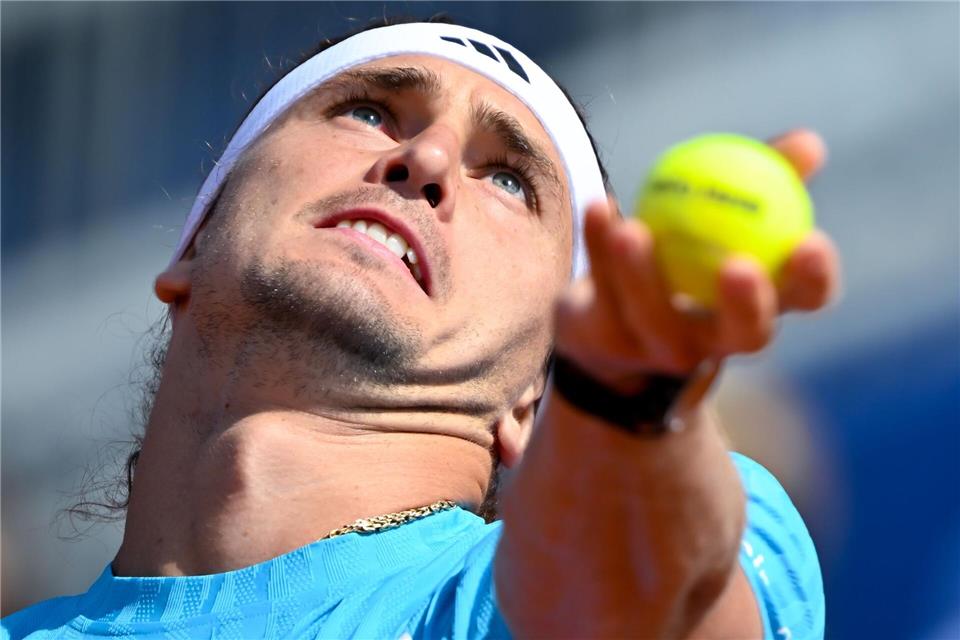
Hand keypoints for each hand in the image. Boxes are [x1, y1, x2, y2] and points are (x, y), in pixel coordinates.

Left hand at [554, 129, 840, 396]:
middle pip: (746, 335)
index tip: (811, 241)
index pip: (805, 301)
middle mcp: (716, 342)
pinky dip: (596, 244)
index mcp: (759, 309)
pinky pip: (601, 289)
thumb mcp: (728, 216)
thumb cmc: (689, 255)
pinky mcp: (606, 340)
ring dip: (641, 272)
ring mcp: (659, 348)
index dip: (814, 279)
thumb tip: (808, 143)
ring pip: (653, 315)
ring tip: (631, 229)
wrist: (611, 319)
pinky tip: (598, 207)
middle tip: (737, 264)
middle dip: (747, 306)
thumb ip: (768, 179)